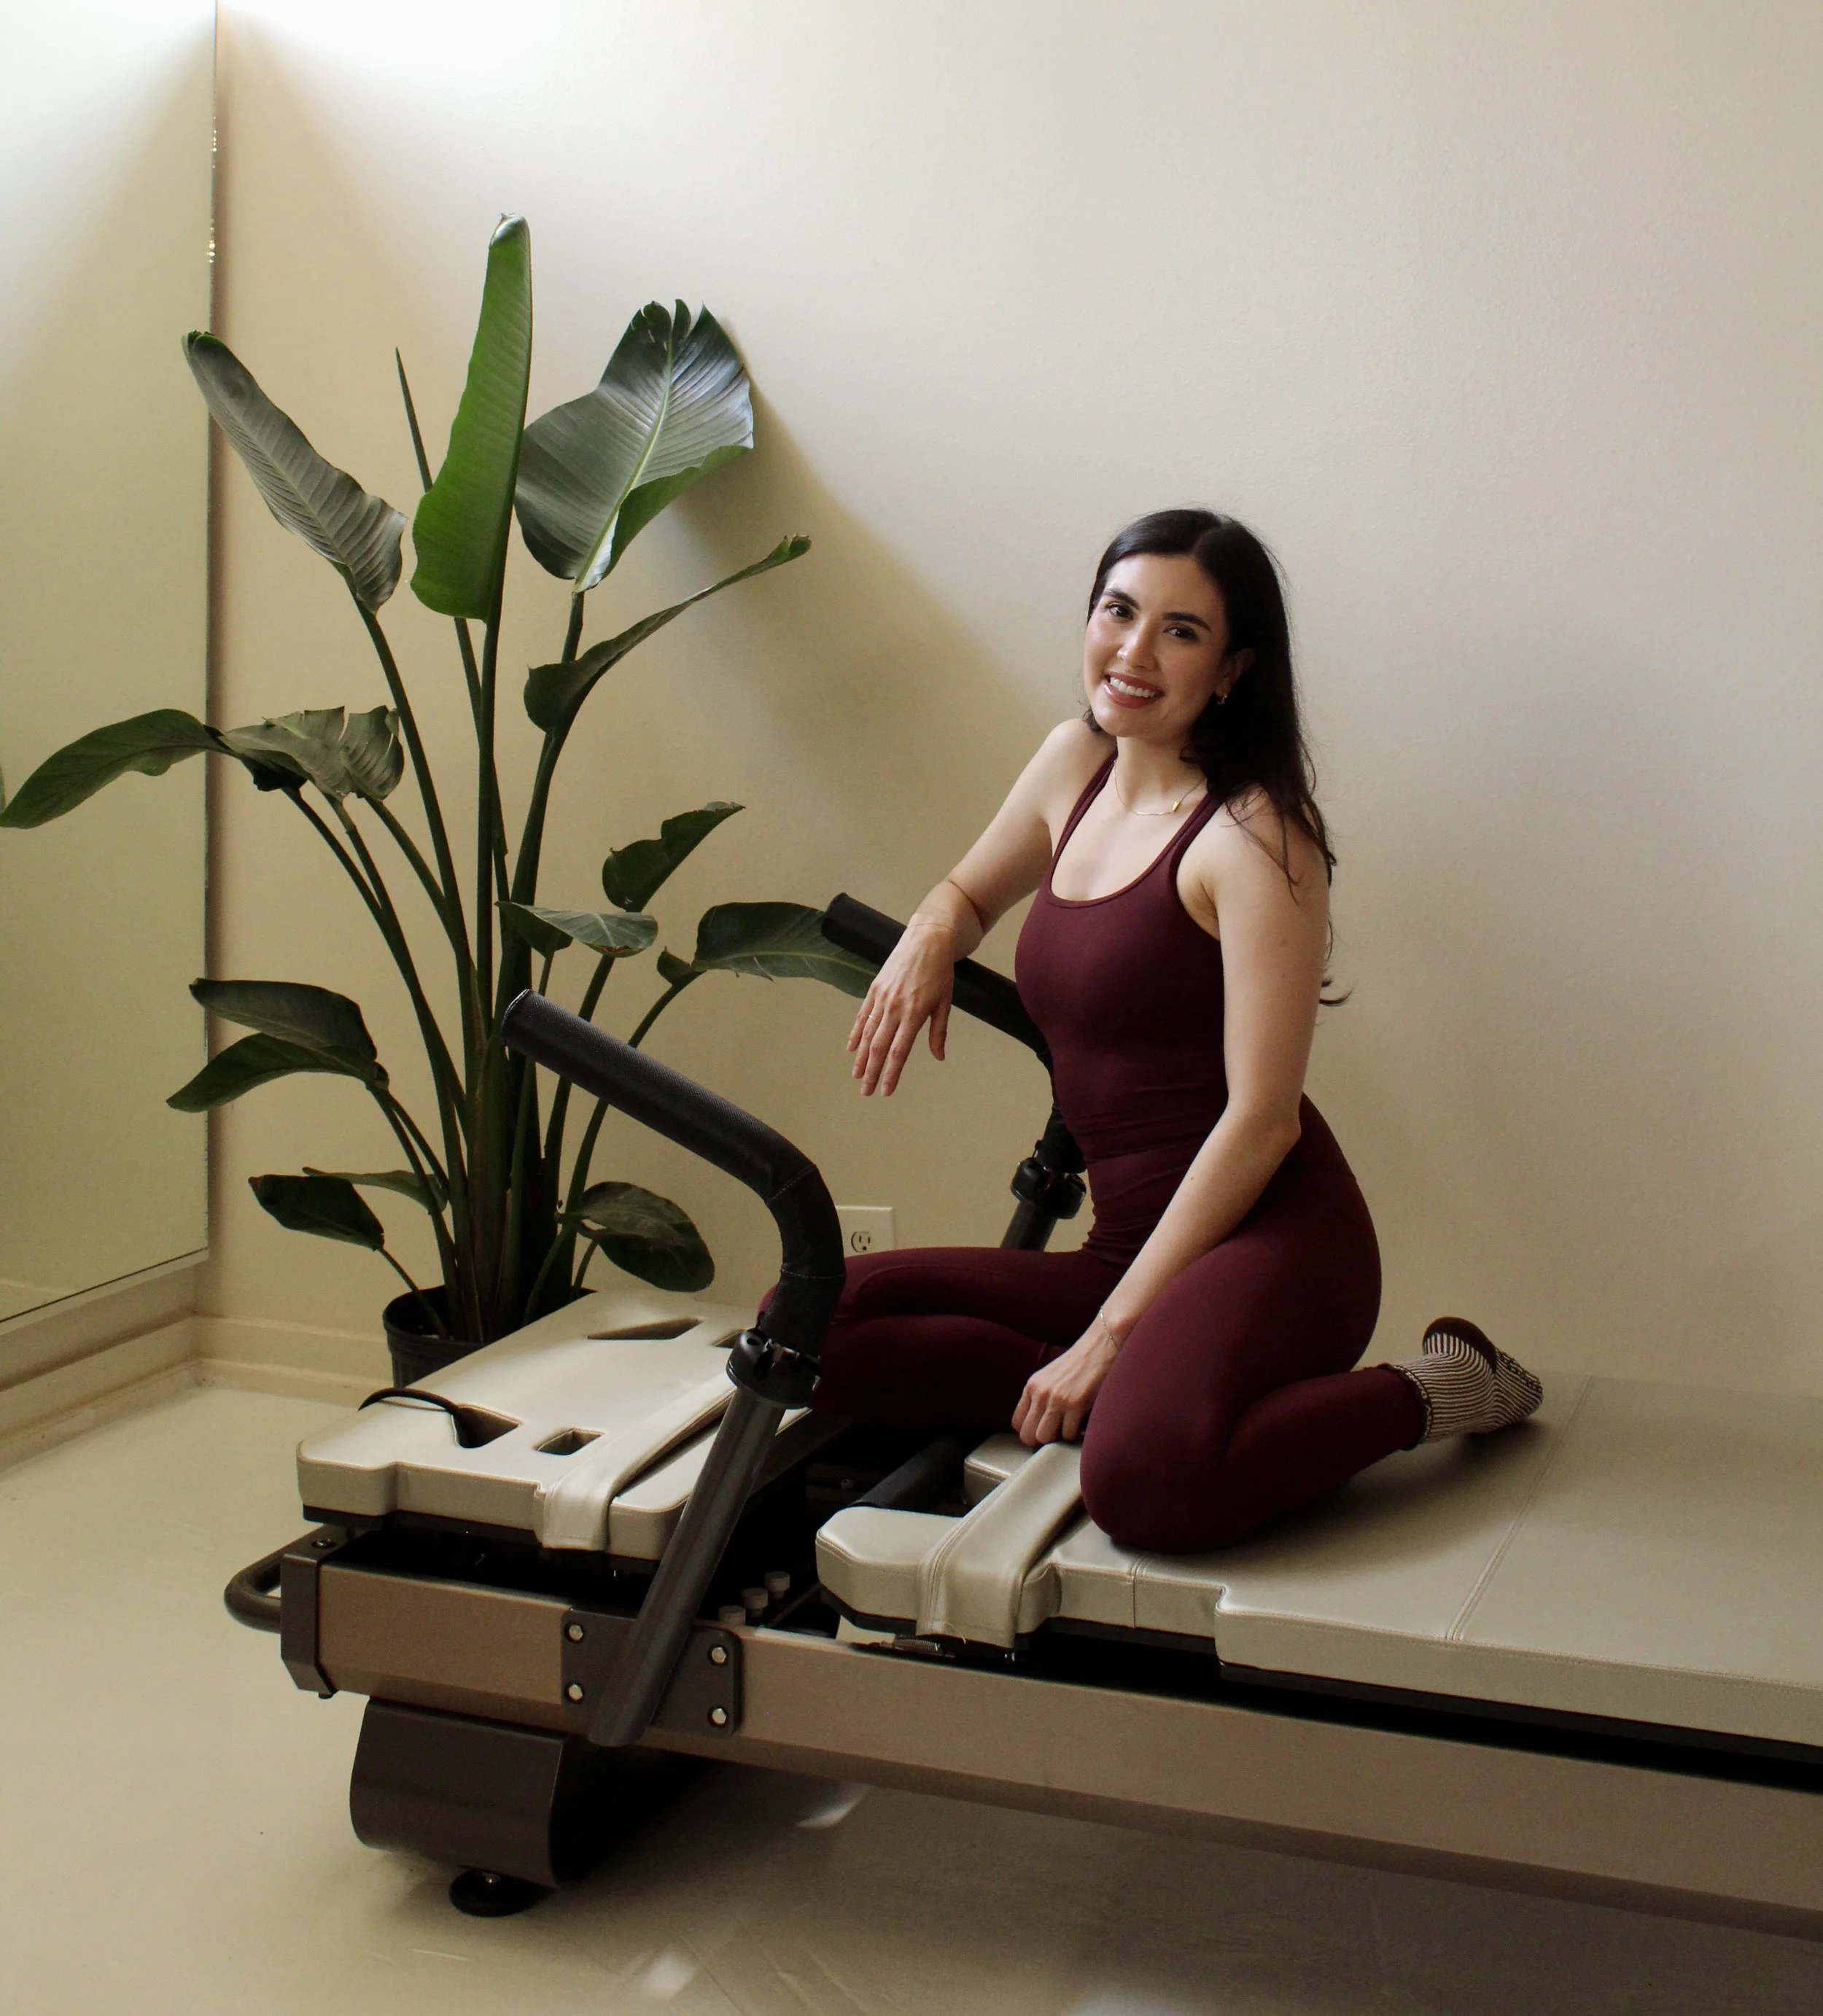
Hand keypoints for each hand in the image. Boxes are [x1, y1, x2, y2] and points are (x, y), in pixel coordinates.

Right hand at [847, 919, 954, 1095]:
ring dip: (861, 1058)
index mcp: (915, 1013)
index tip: (886, 1091)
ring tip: (856, 1076)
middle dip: (871, 1072)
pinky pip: (863, 1015)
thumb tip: (938, 1056)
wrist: (927, 939)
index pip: (899, 1051)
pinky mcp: (875, 988)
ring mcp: (882, 997)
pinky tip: (852, 1049)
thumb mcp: (945, 1002)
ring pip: (867, 1034)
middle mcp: (895, 1007)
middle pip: (878, 1047)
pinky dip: (856, 1033)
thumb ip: (939, 1032)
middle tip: (866, 1092)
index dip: (891, 1073)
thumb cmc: (940, 972)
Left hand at [1012, 1316, 1124, 1446]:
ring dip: (1059, 1438)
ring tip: (1071, 1426)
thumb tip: (1039, 1424)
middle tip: (1059, 1434)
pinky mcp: (1075, 1404)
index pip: (1017, 1423)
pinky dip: (1077, 1433)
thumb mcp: (1051, 1376)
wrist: (1102, 1344)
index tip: (1045, 1431)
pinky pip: (1068, 1434)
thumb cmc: (1081, 1363)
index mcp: (1032, 1385)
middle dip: (1043, 1440)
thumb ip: (1041, 1396)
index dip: (1031, 1431)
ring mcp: (1056, 1399)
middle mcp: (1040, 1392)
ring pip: (1044, 1437)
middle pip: (1027, 1435)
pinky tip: (1084, 1421)